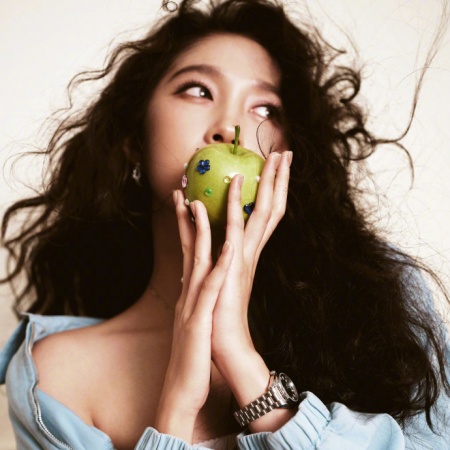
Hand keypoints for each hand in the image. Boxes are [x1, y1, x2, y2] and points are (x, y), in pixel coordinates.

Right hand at [154, 191, 233, 442]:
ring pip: (195, 261)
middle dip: (183, 218)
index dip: (184, 225)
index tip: (185, 200)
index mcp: (190, 292)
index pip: (186, 252)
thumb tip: (198, 285)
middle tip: (182, 190)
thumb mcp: (193, 320)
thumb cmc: (192, 354)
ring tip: (199, 203)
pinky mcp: (199, 318)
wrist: (181, 389)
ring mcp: (191, 303)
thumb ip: (195, 299)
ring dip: (198, 231)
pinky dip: (220, 265)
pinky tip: (230, 246)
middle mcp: (188, 292)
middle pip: (186, 249)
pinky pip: (211, 287)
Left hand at [211, 150, 291, 360]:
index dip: (272, 191)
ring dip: (265, 184)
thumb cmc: (222, 314)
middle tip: (283, 152)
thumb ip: (221, 259)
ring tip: (266, 158)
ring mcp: (245, 259)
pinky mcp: (233, 269)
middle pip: (270, 208)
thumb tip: (214, 244)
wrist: (227, 346)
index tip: (275, 168)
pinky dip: (236, 206)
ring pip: (259, 214)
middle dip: (278, 180)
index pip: (265, 215)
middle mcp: (251, 253)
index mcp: (249, 254)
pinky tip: (235, 184)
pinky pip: (235, 233)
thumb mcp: (222, 279)